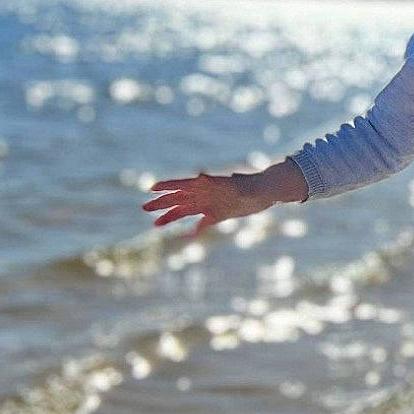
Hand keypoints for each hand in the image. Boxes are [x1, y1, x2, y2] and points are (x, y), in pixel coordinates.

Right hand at [142, 159, 307, 235]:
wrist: (268, 192)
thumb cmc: (256, 186)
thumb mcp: (239, 185)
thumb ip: (221, 183)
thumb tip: (200, 176)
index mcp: (208, 185)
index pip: (183, 184)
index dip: (167, 186)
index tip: (151, 188)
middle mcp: (206, 194)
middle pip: (179, 198)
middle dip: (161, 203)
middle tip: (144, 208)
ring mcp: (211, 204)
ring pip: (185, 211)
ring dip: (170, 217)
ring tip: (154, 225)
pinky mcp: (219, 215)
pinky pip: (202, 223)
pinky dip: (194, 229)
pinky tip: (186, 236)